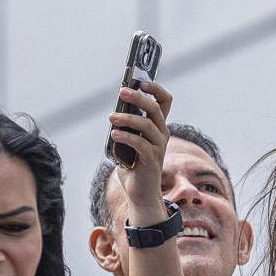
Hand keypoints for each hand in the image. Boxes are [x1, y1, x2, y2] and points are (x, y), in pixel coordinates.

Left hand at [109, 80, 174, 223]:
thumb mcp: (127, 142)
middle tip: (122, 92)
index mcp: (158, 127)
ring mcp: (158, 147)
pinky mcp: (151, 160)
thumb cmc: (133, 167)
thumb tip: (114, 113)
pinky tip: (114, 134)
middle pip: (155, 108)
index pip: (164, 101)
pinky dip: (125, 136)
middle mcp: (162, 135)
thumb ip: (124, 128)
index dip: (155, 88)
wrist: (140, 195)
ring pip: (146, 124)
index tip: (140, 80)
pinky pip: (139, 143)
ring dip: (127, 118)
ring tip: (111, 118)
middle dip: (138, 97)